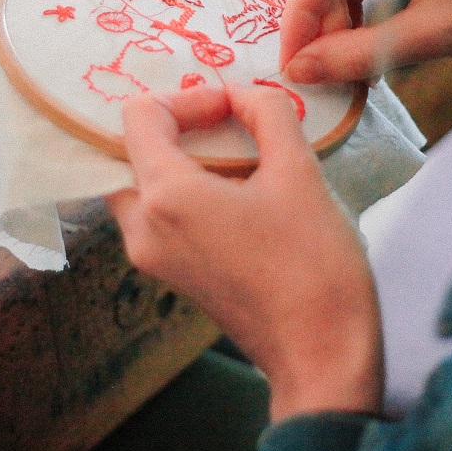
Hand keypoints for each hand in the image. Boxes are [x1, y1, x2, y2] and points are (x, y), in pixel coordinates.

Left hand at [108, 83, 382, 421]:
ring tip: (239, 156)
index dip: (187, 99)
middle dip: (176, 127)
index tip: (233, 110)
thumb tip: (243, 95)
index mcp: (165, 197)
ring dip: (181, 158)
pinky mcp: (170, 274)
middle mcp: (142, 227)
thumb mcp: (299, 171)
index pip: (139, 116)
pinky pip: (158, 214)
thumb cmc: (315, 264)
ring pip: (141, 183)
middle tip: (229, 124)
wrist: (322, 355)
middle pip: (130, 149)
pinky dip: (185, 190)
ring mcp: (151, 256)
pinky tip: (238, 191)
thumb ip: (266, 114)